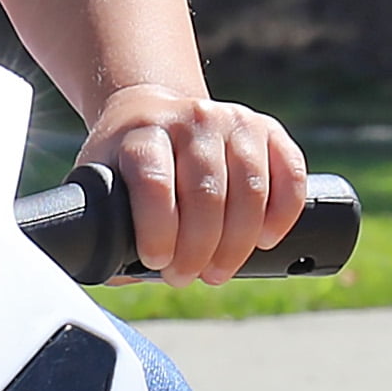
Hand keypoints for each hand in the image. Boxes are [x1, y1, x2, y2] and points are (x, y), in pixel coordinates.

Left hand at [86, 83, 306, 283]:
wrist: (151, 114)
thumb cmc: (126, 164)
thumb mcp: (101, 186)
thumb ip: (107, 229)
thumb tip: (126, 273)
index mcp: (143, 133)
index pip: (154, 183)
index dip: (158, 231)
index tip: (157, 261)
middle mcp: (191, 119)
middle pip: (206, 193)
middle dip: (198, 250)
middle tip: (186, 276)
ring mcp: (233, 120)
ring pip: (250, 188)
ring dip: (238, 243)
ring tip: (218, 270)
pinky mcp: (268, 129)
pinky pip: (290, 174)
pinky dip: (283, 213)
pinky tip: (266, 239)